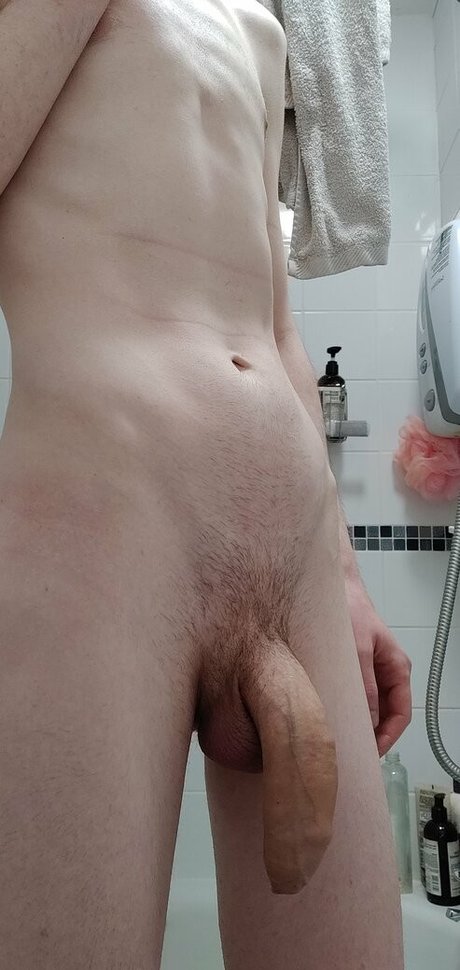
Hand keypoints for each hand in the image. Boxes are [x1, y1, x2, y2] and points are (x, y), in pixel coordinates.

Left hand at [345, 579, 411, 756]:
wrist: (331, 586)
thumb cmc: (349, 609)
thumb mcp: (357, 650)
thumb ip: (363, 685)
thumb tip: (367, 721)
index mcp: (396, 668)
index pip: (400, 713)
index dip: (388, 736)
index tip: (370, 752)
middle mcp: (385, 671)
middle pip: (384, 714)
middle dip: (371, 734)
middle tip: (351, 753)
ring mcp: (368, 671)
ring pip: (367, 706)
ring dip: (356, 722)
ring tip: (339, 739)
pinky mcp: (350, 668)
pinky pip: (352, 694)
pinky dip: (344, 707)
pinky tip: (330, 717)